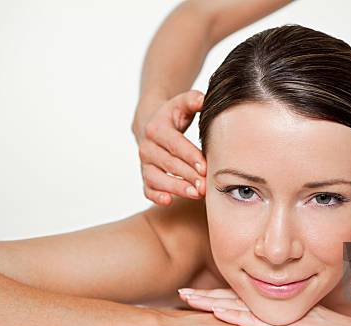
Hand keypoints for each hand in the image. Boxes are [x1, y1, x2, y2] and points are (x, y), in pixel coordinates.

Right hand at [134, 90, 206, 205]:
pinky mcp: (145, 176)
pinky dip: (156, 196)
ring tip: (195, 194)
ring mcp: (145, 163)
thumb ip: (192, 100)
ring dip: (176, 188)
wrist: (151, 124)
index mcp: (157, 128)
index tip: (205, 167)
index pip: (174, 144)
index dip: (190, 156)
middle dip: (188, 176)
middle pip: (168, 163)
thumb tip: (203, 99)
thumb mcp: (181, 103)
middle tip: (205, 186)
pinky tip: (168, 201)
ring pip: (157, 178)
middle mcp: (147, 147)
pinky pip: (147, 188)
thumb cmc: (173, 115)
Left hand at [179, 288, 350, 325]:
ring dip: (213, 301)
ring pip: (241, 305)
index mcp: (282, 307)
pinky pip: (256, 319)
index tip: (201, 294)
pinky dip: (235, 314)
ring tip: (188, 299)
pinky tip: (217, 311)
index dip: (223, 296)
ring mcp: (283, 315)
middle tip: (184, 293)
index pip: (247, 299)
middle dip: (209, 295)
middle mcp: (280, 306)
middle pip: (237, 298)